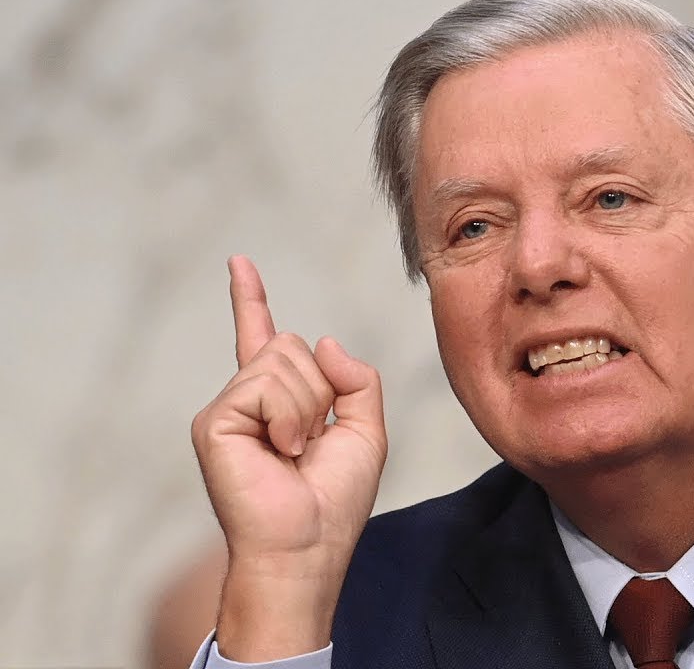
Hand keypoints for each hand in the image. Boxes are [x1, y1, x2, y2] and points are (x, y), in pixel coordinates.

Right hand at [191, 256, 387, 659]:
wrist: (307, 546)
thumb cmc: (334, 501)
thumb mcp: (366, 432)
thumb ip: (356, 379)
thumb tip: (323, 340)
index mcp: (279, 400)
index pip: (263, 337)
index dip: (251, 300)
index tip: (239, 262)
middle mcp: (248, 399)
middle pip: (293, 345)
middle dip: (321, 389)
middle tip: (310, 445)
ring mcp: (227, 408)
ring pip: (283, 357)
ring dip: (307, 406)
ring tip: (294, 452)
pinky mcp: (213, 420)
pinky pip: (266, 384)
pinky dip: (288, 416)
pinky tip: (279, 452)